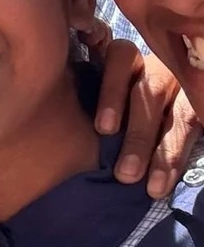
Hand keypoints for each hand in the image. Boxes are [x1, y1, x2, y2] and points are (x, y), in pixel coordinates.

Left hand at [95, 43, 199, 195]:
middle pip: (150, 94)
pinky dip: (181, 157)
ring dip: (165, 154)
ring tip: (154, 187)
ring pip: (179, 117)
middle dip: (138, 137)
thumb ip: (94, 111)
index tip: (104, 129)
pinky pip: (195, 128)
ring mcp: (183, 88)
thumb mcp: (108, 100)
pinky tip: (171, 179)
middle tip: (125, 174)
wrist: (160, 112)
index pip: (120, 59)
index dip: (111, 92)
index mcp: (128, 60)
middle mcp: (158, 69)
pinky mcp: (199, 107)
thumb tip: (57, 141)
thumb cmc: (117, 109)